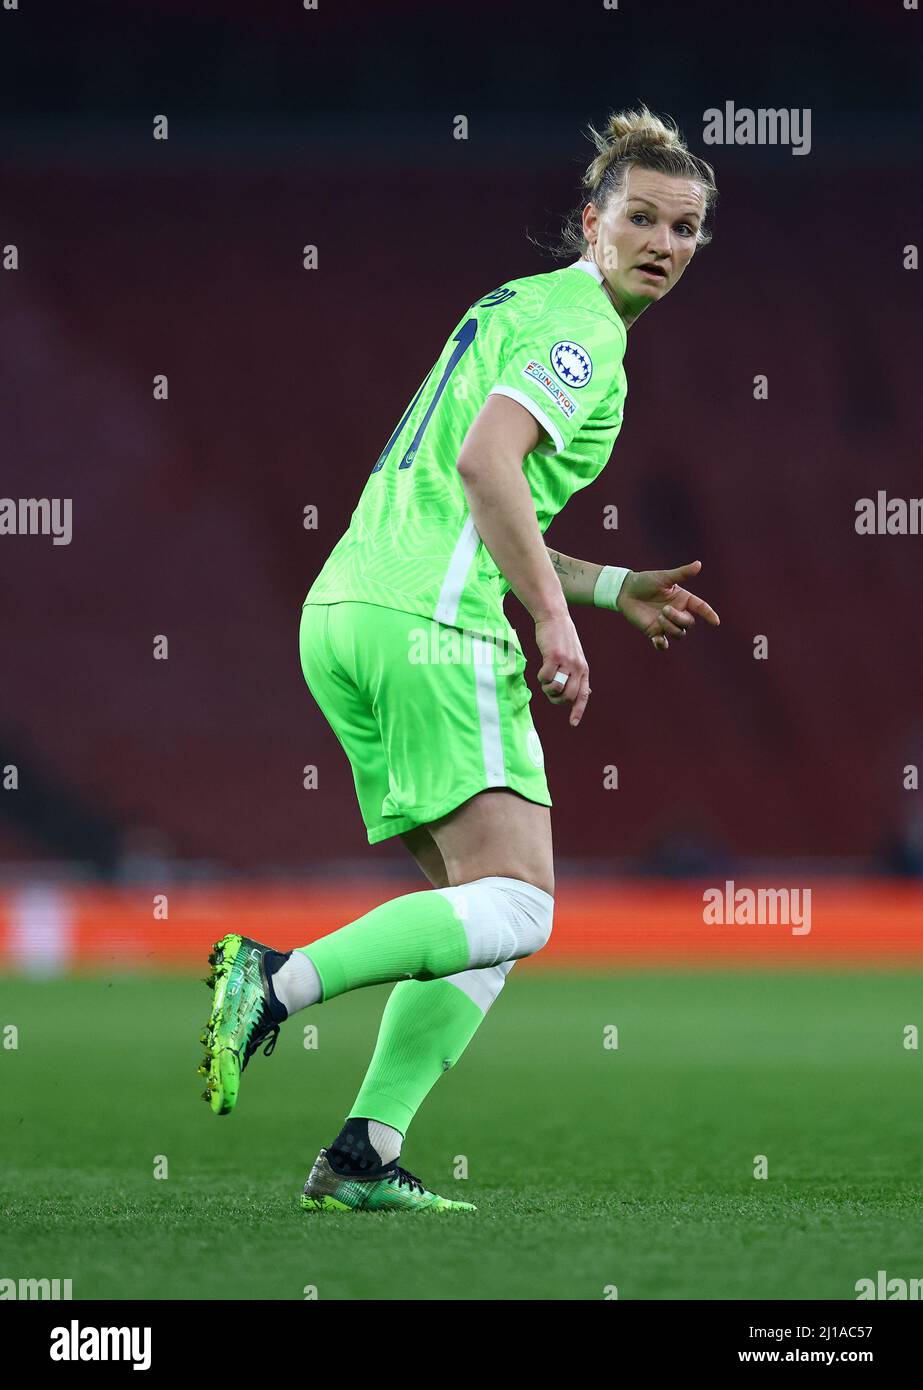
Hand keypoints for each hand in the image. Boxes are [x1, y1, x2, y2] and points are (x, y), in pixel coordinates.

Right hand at [535, 612, 590, 726]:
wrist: (554, 618)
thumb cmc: (561, 639)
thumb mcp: (575, 657)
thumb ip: (578, 675)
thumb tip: (587, 693)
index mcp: (584, 670)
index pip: (583, 695)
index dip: (578, 710)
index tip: (573, 723)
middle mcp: (578, 667)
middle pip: (569, 696)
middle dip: (556, 700)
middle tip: (549, 693)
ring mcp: (566, 662)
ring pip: (557, 688)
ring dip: (547, 689)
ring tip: (544, 681)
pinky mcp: (554, 657)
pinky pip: (545, 677)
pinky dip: (540, 678)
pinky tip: (540, 671)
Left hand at [618, 561, 719, 651]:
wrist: (626, 590)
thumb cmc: (646, 581)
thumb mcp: (664, 577)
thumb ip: (682, 573)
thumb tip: (699, 564)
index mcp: (683, 599)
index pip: (701, 608)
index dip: (709, 614)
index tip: (715, 622)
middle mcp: (677, 612)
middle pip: (689, 623)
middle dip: (679, 618)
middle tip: (664, 610)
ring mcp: (666, 624)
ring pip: (679, 634)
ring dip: (671, 627)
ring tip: (658, 617)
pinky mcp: (654, 632)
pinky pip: (663, 644)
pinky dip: (662, 645)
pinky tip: (657, 640)